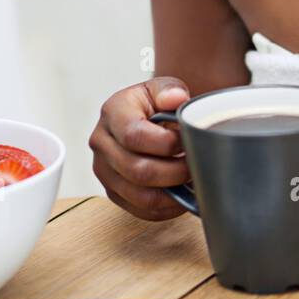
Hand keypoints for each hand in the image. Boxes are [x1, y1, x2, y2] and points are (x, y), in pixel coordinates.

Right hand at [88, 76, 191, 220]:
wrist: (144, 118)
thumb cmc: (153, 104)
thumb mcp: (162, 88)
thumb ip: (170, 90)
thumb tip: (175, 98)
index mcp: (113, 113)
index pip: (134, 135)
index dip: (167, 143)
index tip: (187, 141)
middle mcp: (102, 143)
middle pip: (138, 170)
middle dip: (175, 172)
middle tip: (196, 165)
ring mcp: (104, 170)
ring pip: (140, 196)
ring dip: (173, 193)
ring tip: (191, 180)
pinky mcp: (113, 191)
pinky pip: (141, 210)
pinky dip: (167, 208)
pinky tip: (182, 194)